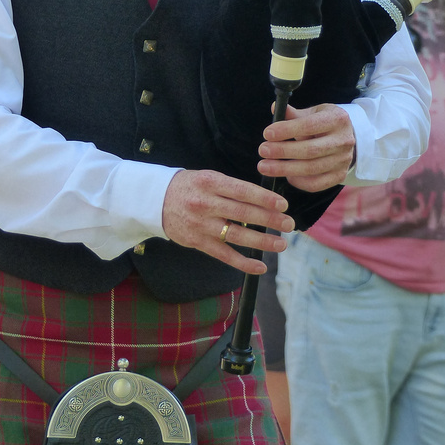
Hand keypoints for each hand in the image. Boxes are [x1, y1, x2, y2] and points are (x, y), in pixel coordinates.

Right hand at [161, 169, 293, 273]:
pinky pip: (224, 255)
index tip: (283, 205)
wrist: (156, 200)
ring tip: (281, 244)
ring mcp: (201, 225)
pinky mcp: (198, 242)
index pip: (243, 191)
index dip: (265, 199)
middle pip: (243, 213)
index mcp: (211, 182)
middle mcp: (206, 204)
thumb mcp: (209, 177)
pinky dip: (243, 263)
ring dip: (262, 242)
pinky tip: (261, 266)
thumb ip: (233, 188)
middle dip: (269, 220)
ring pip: (237, 236)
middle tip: (289, 225)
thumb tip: (265, 200)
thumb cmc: (190, 187)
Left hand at [257, 103, 354, 191]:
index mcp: (337, 119)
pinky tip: (285, 176)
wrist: (346, 137)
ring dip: (285, 169)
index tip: (267, 133)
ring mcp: (344, 160)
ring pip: (312, 169)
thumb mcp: (313, 113)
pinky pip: (317, 184)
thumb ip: (294, 114)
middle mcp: (344, 140)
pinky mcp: (340, 175)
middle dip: (283, 151)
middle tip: (262, 150)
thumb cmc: (323, 122)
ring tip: (265, 166)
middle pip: (310, 150)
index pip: (310, 126)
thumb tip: (274, 107)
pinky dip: (298, 182)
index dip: (287, 130)